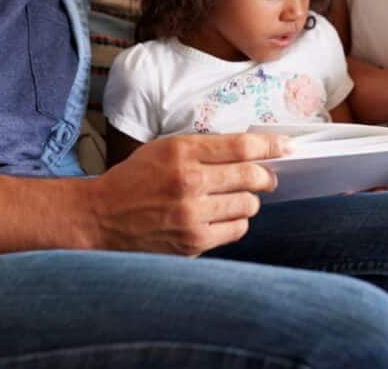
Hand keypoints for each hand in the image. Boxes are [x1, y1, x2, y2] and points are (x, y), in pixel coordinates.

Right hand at [87, 133, 290, 255]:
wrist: (100, 217)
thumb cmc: (135, 179)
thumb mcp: (166, 148)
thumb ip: (205, 148)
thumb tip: (252, 150)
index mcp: (182, 151)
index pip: (242, 147)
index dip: (272, 146)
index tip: (287, 147)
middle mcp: (189, 182)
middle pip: (252, 176)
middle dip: (265, 176)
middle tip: (264, 177)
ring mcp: (192, 215)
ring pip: (249, 205)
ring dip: (248, 200)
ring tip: (233, 198)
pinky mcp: (193, 242)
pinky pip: (236, 229)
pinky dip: (235, 222)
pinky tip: (221, 216)